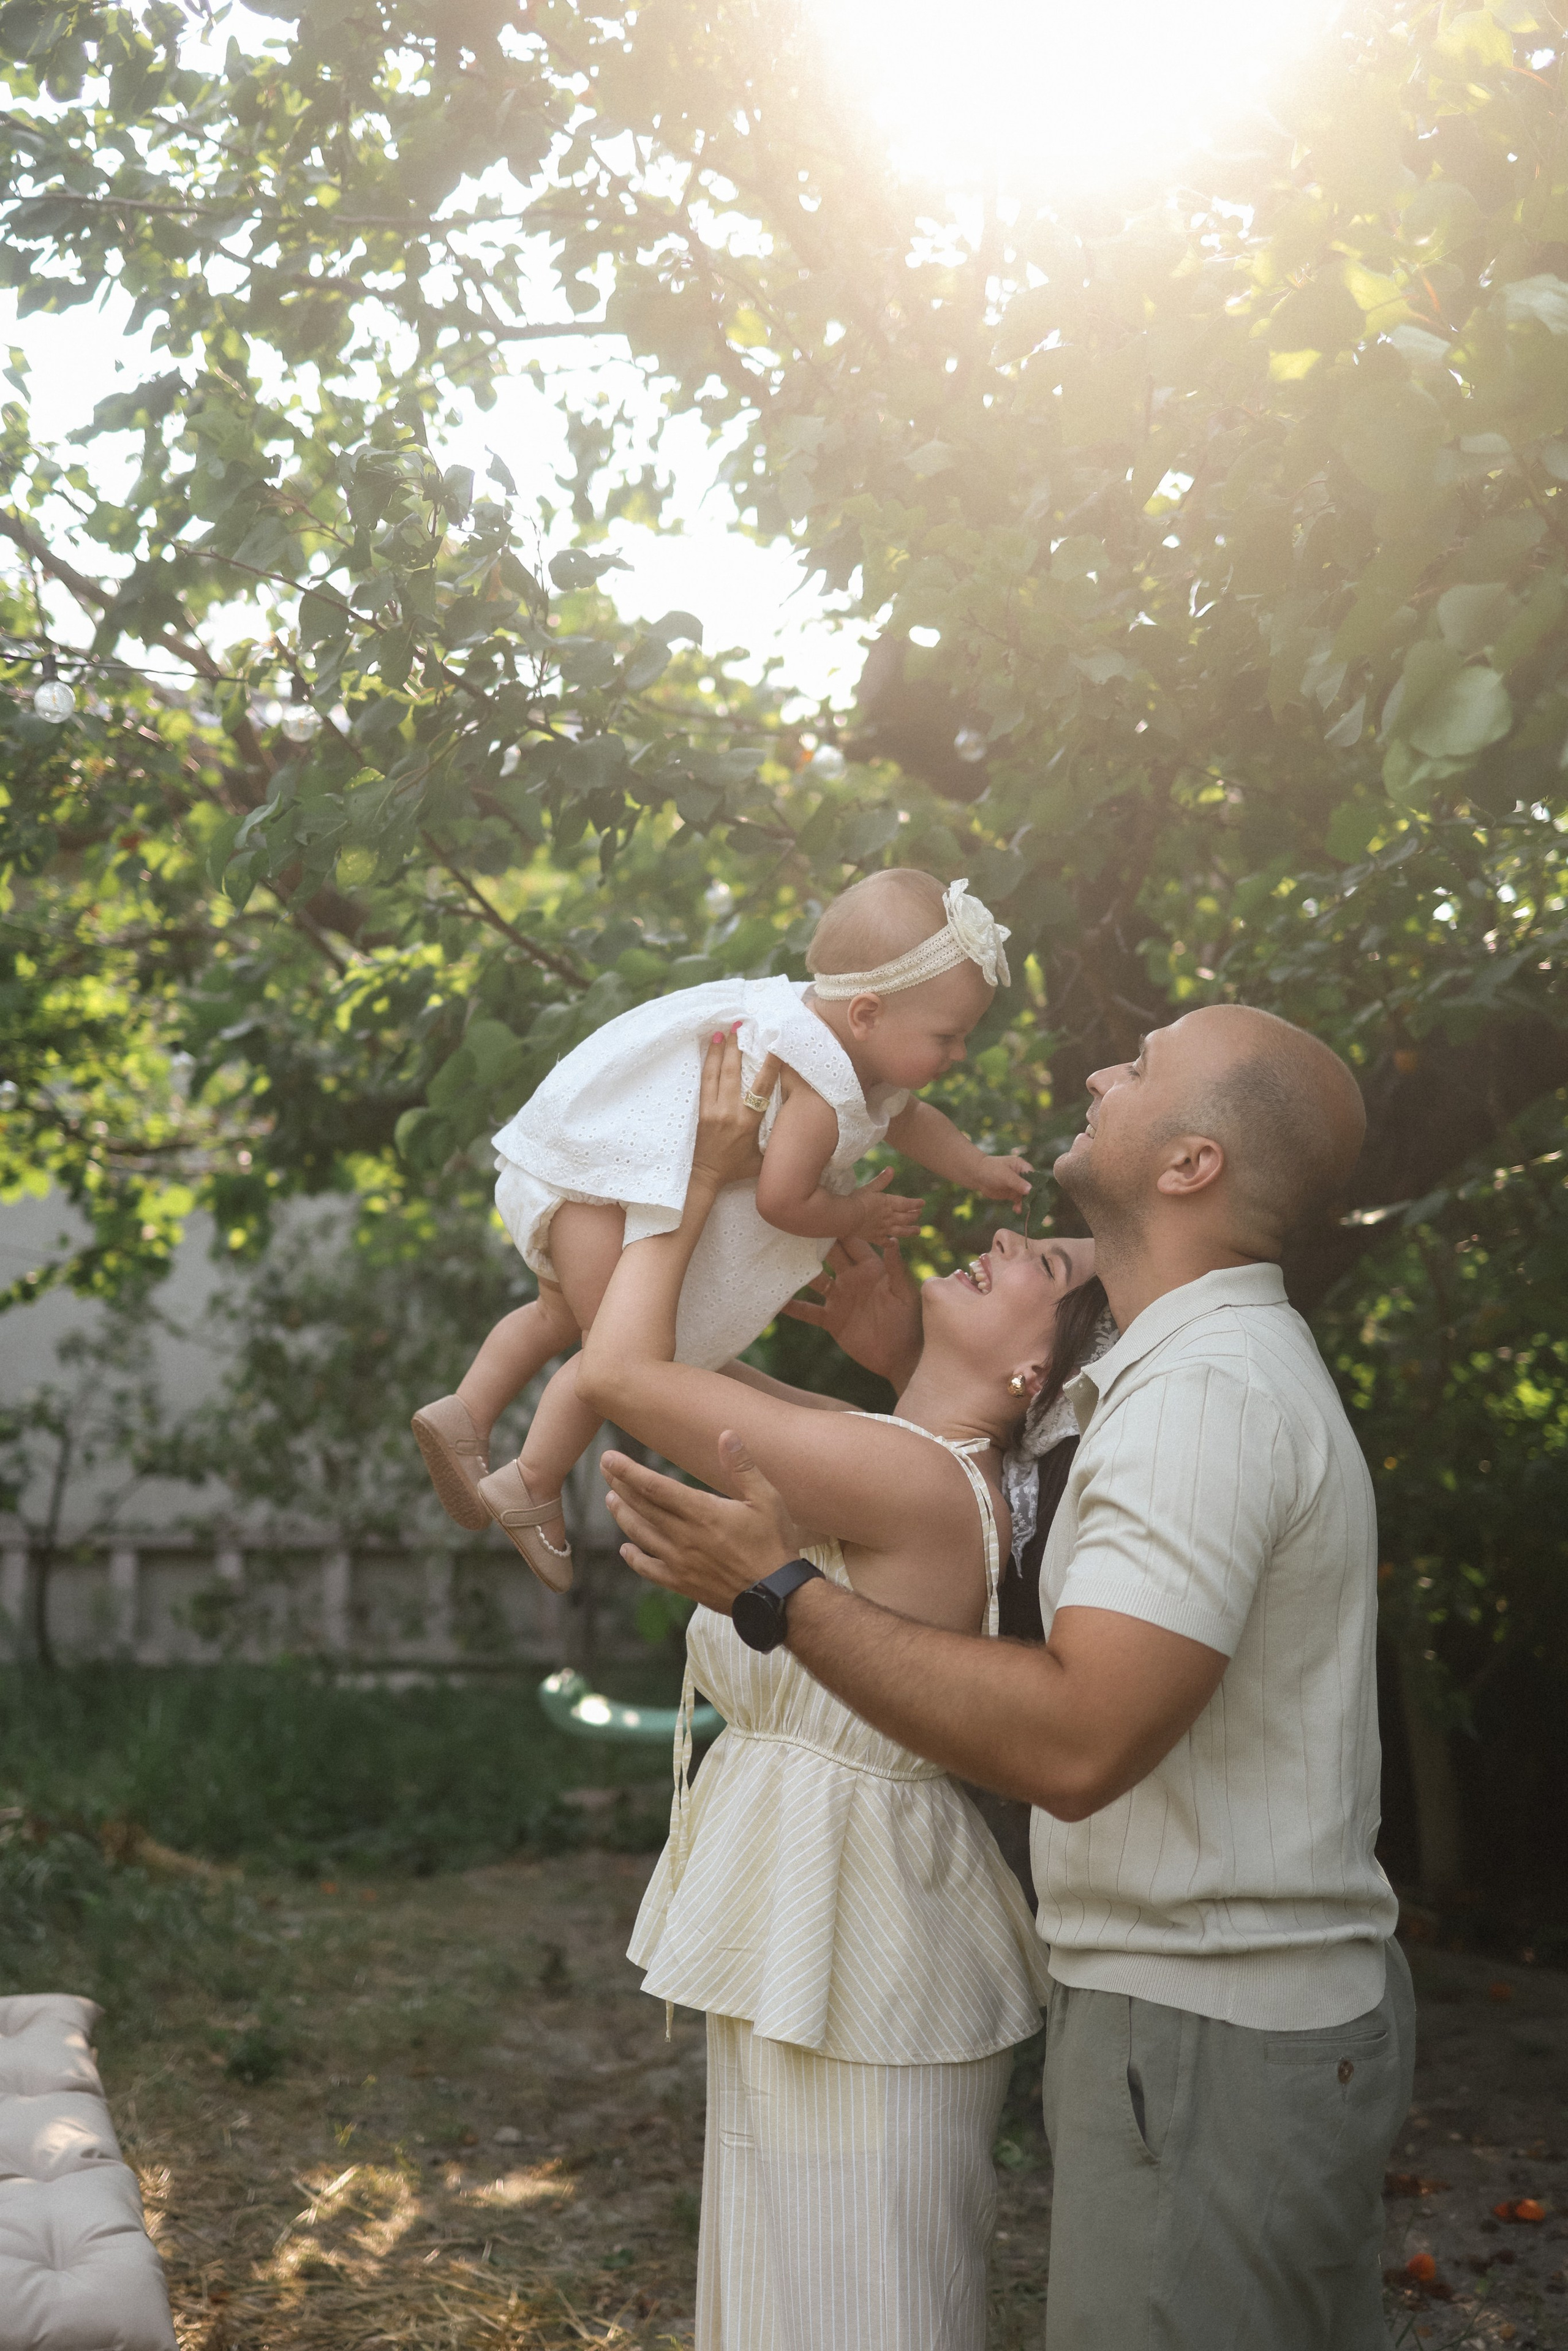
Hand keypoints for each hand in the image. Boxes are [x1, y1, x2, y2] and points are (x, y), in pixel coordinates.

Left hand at [602, 1432, 799, 1609]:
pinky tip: (626, 1549)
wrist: (776, 1597)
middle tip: (605, 1469)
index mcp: (702, 1513)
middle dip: (620, 1485)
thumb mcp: (766, 1500)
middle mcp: (684, 1537)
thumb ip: (742, 1467)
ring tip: (611, 1499)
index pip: (654, 1487)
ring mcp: (680, 1562)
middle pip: (641, 1507)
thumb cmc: (774, 1544)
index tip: (610, 1458)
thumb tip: (726, 1434)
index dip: (629, 1471)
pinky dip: (634, 1557)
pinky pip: (649, 1569)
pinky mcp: (682, 1583)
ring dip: (622, 1515)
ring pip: (640, 1535)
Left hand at [690, 1027, 780, 1191]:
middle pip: (733, 1072)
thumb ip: (775, 1137)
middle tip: (739, 1025)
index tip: (774, 1046)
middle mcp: (730, 1111)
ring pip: (715, 1073)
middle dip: (736, 1047)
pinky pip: (704, 1082)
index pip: (762, 1087)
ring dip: (718, 1050)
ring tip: (721, 1031)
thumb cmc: (738, 1167)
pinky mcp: (701, 1110)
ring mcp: (713, 1109)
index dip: (770, 1065)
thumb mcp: (763, 1157)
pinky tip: (708, 1050)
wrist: (707, 1175)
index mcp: (748, 1122)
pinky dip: (707, 1064)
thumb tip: (792, 1119)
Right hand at [782, 1233, 922, 1383]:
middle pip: (828, 1255)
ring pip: (814, 1280)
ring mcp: (839, 1298)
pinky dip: (792, 1307)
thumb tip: (893, 1240)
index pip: (851, 1242)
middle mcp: (851, 1278)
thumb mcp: (905, 1293)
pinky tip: (775, 1300)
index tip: (821, 1211)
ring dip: (797, 1271)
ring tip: (775, 1258)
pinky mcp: (831, 1319)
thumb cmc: (910, 1322)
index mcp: (870, 1268)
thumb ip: (897, 1268)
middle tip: (791, 1227)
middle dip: (812, 1242)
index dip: (837, 1228)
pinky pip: (808, 1311)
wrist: (902, 1356)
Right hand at [845, 1168, 923, 1242]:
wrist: (848, 1217)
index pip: (906, 1204)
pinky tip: (893, 1244)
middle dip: (914, 1216)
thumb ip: (881, 1180)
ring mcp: (883, 1229)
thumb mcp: (870, 1187)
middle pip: (906, 1218)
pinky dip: (890, 1244)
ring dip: (910, 1231)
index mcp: (889, 1204)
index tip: (922, 1203)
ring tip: (918, 1231)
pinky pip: (885, 1242)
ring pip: (901, 1231)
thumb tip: (891, 1168)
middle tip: (919, 1215)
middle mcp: (889, 1217)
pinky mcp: (875, 1237)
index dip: (915, 1203)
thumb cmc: (857, 1200)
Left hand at [970, 1149, 1033, 1204]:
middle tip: (1032, 1208)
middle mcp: (1022, 1176)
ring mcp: (1017, 1186)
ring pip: (1026, 1197)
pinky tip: (1016, 1210)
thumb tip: (1030, 1190)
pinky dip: (1019, 1206)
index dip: (1037, 1187)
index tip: (1037, 1197)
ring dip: (1026, 1204)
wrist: (976, 1175)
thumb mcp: (1005, 1175)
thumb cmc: (991, 1170)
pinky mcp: (1012, 1194)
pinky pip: (1019, 1201)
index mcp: (1023, 1167)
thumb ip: (1017, 1183)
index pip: (1035, 1178)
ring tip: (1022, 1210)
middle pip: (1032, 1189)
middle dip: (1032, 1198)